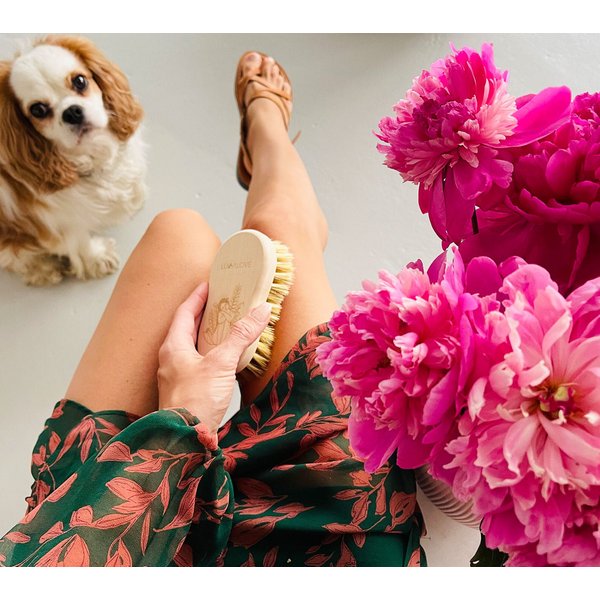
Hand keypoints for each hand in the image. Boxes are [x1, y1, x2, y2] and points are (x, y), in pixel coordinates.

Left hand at [157, 281, 270, 433]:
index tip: (209, 284)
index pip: (184, 311)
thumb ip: (241, 336)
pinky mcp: (186, 389)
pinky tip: (225, 358)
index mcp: (173, 346)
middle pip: (186, 327)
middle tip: (221, 302)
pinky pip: (198, 362)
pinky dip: (211, 353)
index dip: (197, 296)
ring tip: (226, 326)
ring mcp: (177, 375)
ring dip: (207, 334)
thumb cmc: (196, 400)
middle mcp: (171, 358)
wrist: (185, 440)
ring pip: (192, 346)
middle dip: (203, 313)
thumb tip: (260, 310)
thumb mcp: (221, 362)